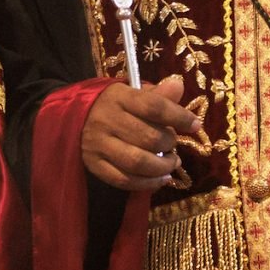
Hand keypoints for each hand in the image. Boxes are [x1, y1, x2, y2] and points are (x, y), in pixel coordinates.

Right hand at [81, 74, 201, 190]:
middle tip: (174, 144)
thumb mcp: (133, 93)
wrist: (74, 118)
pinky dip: (147, 183)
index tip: (195, 125)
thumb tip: (178, 86)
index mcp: (118, 97)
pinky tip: (160, 179)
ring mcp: (98, 145)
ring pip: (137, 162)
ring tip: (172, 163)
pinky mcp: (93, 164)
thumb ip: (158, 94)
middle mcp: (106, 120)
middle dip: (170, 144)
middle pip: (148, 137)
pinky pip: (123, 180)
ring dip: (162, 167)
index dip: (179, 117)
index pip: (154, 107)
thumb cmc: (114, 106)